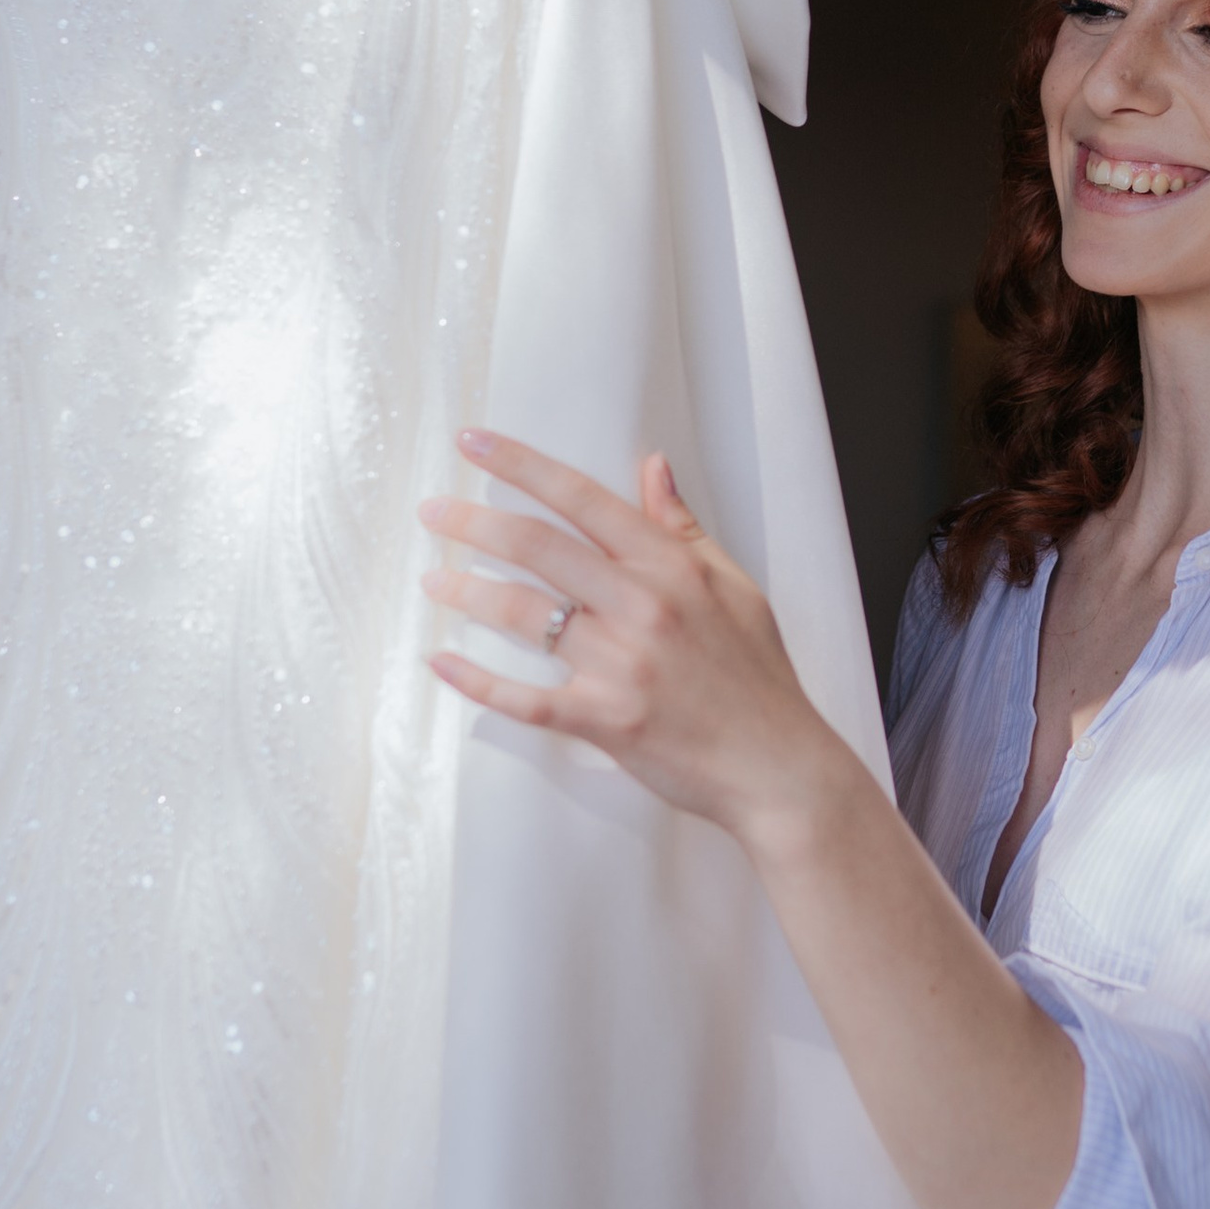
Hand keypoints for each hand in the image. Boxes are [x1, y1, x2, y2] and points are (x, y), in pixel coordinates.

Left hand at [419, 431, 855, 849]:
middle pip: (538, 547)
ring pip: (523, 615)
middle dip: (473, 523)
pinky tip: (442, 661)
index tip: (474, 441)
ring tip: (433, 579)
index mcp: (671, 568)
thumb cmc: (757, 677)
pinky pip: (525, 697)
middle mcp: (642, 607)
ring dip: (467, 591)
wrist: (778, 766)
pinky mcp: (605, 720)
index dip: (522, 465)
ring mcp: (621, 665)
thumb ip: (682, 528)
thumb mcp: (733, 586)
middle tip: (431, 511)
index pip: (582, 498)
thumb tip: (652, 466)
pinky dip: (477, 681)